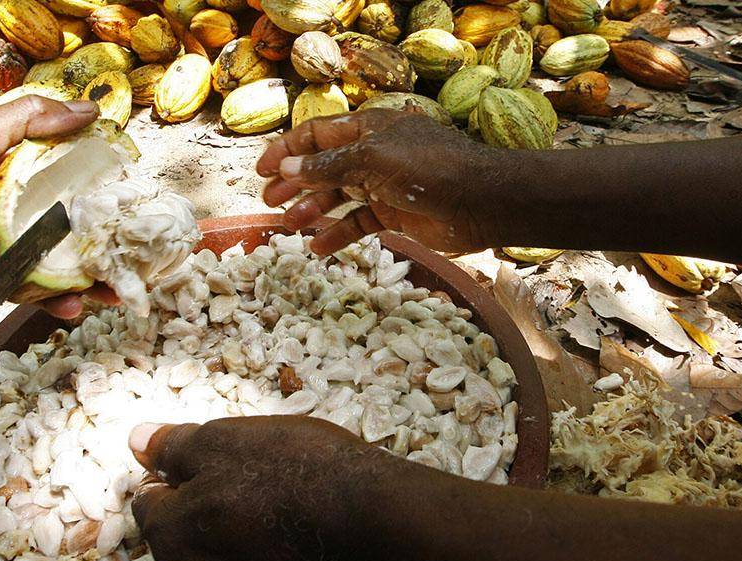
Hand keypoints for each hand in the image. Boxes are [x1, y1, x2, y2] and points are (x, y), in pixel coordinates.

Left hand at [0, 96, 115, 317]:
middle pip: (71, 226)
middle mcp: (16, 201)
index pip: (75, 179)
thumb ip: (33, 120)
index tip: (138, 210)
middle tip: (136, 260)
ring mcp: (1, 237)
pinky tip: (70, 308)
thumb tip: (90, 112)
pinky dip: (46, 299)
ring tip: (112, 292)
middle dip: (104, 245)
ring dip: (83, 278)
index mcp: (21, 165)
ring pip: (52, 260)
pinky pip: (21, 285)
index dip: (106, 194)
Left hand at [129, 416, 409, 560]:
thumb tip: (138, 441)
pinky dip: (260, 534)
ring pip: (217, 543)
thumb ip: (174, 445)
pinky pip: (251, 557)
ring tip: (273, 482)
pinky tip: (292, 510)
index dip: (174, 467)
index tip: (209, 449)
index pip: (147, 501)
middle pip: (182, 526)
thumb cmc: (296, 473)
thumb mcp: (225, 441)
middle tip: (247, 461)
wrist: (375, 522)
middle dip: (202, 493)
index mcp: (172, 538)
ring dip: (233, 514)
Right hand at [256, 109, 509, 254]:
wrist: (479, 201)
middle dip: (294, 183)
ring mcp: (384, 186)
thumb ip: (328, 166)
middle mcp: (373, 155)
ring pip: (338, 197)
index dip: (287, 151)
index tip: (262, 172)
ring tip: (289, 226)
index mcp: (368, 130)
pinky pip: (358, 223)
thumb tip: (287, 169)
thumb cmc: (428, 169)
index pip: (317, 135)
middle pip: (323, 167)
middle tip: (269, 202)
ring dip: (312, 209)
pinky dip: (338, 234)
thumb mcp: (372, 160)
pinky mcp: (395, 214)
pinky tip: (318, 248)